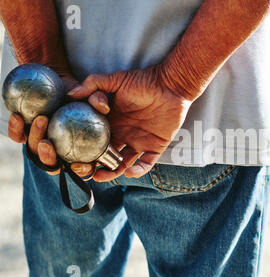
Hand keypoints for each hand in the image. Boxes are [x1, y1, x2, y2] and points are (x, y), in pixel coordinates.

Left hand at [8, 73, 109, 176]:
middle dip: (49, 160)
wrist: (65, 81)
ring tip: (40, 120)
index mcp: (85, 150)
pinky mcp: (28, 132)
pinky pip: (19, 135)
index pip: (85, 168)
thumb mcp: (97, 93)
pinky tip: (17, 116)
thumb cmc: (85, 91)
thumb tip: (102, 106)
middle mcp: (63, 151)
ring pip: (36, 152)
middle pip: (55, 166)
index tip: (77, 165)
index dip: (83, 171)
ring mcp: (44, 142)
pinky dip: (16, 128)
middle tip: (47, 145)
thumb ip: (100, 99)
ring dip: (35, 139)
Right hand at [69, 66, 192, 181]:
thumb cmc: (144, 81)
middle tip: (84, 171)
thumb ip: (94, 84)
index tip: (72, 155)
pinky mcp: (155, 147)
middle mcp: (123, 134)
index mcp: (111, 122)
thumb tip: (71, 93)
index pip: (93, 139)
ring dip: (112, 172)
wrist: (171, 85)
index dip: (83, 148)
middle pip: (105, 156)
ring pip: (122, 163)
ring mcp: (138, 142)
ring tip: (101, 176)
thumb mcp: (116, 80)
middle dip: (93, 166)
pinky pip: (146, 163)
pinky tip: (129, 171)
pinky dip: (138, 170)